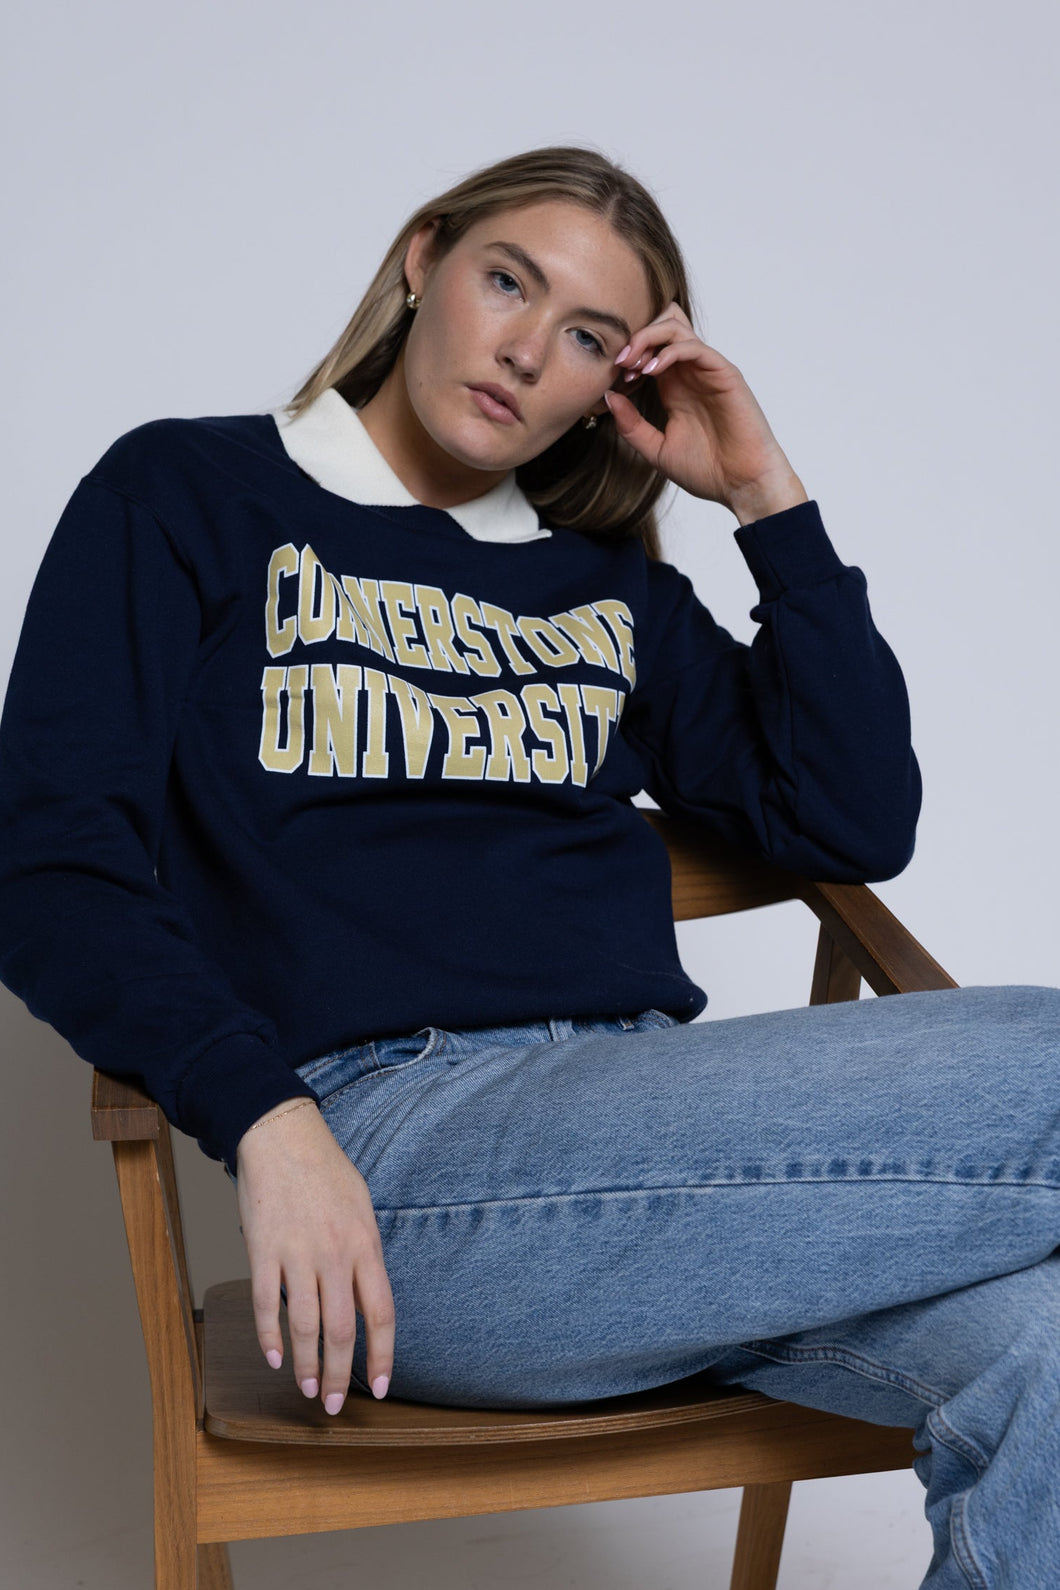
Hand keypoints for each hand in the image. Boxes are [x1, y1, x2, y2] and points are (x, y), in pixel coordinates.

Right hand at [235, 1098, 394, 1414]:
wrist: (282, 1136)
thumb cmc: (326, 1172)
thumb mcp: (362, 1209)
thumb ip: (365, 1255)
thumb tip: (366, 1301)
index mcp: (365, 1244)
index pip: (381, 1313)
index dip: (382, 1356)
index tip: (380, 1387)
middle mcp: (335, 1254)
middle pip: (341, 1331)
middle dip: (339, 1376)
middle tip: (333, 1406)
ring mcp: (297, 1253)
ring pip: (304, 1326)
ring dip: (306, 1366)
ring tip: (306, 1390)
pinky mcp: (263, 1251)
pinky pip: (267, 1305)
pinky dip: (270, 1337)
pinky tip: (276, 1359)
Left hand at [607, 306, 808, 524]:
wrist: (741, 485)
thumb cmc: (706, 470)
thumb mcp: (656, 449)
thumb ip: (631, 425)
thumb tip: (608, 396)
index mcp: (674, 387)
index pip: (648, 349)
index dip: (627, 355)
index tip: (612, 375)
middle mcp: (690, 373)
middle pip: (662, 326)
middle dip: (635, 336)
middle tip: (619, 361)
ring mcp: (707, 371)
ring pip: (676, 328)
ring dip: (648, 338)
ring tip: (631, 362)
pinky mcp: (724, 374)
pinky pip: (695, 347)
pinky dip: (669, 351)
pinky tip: (651, 371)